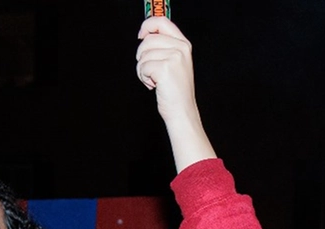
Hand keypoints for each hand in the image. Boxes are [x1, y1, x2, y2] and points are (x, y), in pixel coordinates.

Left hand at [136, 17, 216, 170]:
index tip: (141, 35)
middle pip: (148, 40)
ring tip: (155, 80)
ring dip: (143, 70)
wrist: (182, 112)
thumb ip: (163, 47)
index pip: (161, 22)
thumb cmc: (175, 91)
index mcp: (183, 44)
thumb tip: (145, 35)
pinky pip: (142, 67)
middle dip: (143, 57)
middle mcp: (181, 48)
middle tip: (151, 71)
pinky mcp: (165, 68)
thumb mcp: (174, 63)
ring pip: (143, 55)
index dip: (147, 26)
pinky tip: (154, 86)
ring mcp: (174, 57)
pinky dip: (143, 78)